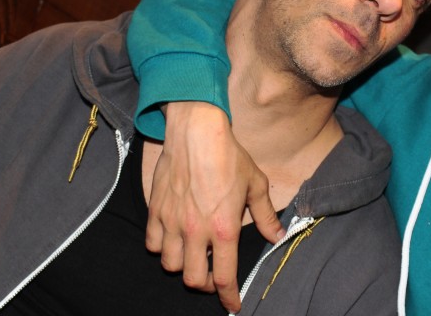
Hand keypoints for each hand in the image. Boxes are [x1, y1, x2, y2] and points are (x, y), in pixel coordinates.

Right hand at [146, 101, 284, 312]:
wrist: (197, 132)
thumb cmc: (229, 156)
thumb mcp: (256, 184)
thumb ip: (266, 215)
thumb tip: (277, 236)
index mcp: (224, 228)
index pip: (224, 276)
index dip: (228, 296)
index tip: (232, 304)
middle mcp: (195, 230)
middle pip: (193, 279)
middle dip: (205, 284)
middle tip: (213, 275)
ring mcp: (172, 221)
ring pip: (170, 265)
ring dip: (183, 266)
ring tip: (193, 256)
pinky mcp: (156, 210)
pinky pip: (153, 243)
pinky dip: (162, 247)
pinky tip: (174, 238)